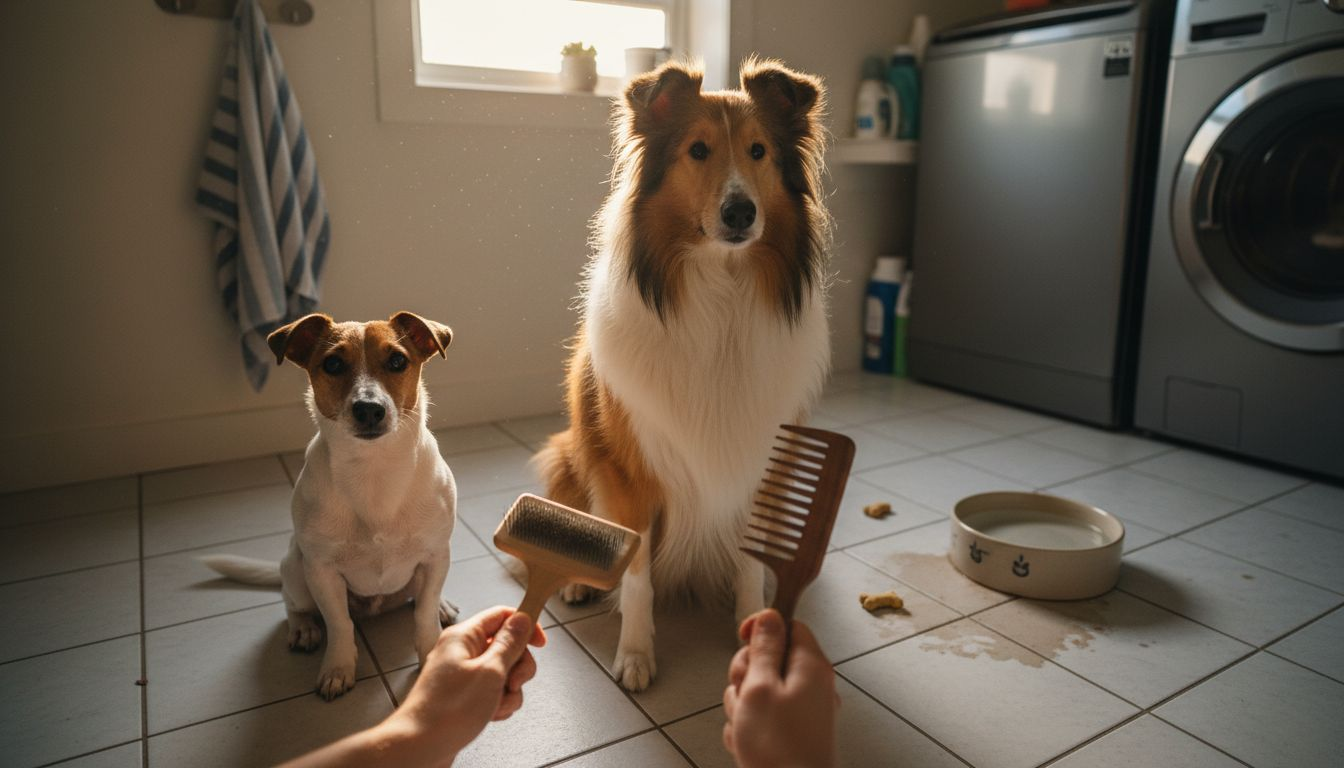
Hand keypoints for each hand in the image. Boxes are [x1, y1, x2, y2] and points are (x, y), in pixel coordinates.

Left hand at [383, 606, 546, 759]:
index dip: (525, 626)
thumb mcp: (489, 672)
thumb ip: (509, 644)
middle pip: (506, 646)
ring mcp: (463, 674)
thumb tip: (522, 619)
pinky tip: (491, 714)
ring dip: (509, 690)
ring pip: (503, 672)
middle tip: (513, 681)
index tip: (539, 642)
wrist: (420, 747)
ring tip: (497, 704)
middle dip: (518, 667)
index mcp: (464, 637)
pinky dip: (499, 703)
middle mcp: (461, 652)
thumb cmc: (445, 712)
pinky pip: (493, 690)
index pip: (502, 615)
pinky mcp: (464, 694)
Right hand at [722, 610, 836, 767]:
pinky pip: (764, 717)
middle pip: (771, 658)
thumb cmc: (778, 748)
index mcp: (810, 665)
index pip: (788, 625)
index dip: (762, 629)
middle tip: (745, 694)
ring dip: (744, 705)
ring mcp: (804, 710)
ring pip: (761, 690)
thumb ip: (764, 648)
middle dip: (746, 674)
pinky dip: (751, 728)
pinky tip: (749, 743)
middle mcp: (813, 684)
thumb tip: (768, 617)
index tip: (742, 639)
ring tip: (747, 726)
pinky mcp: (794, 732)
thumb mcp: (760, 686)